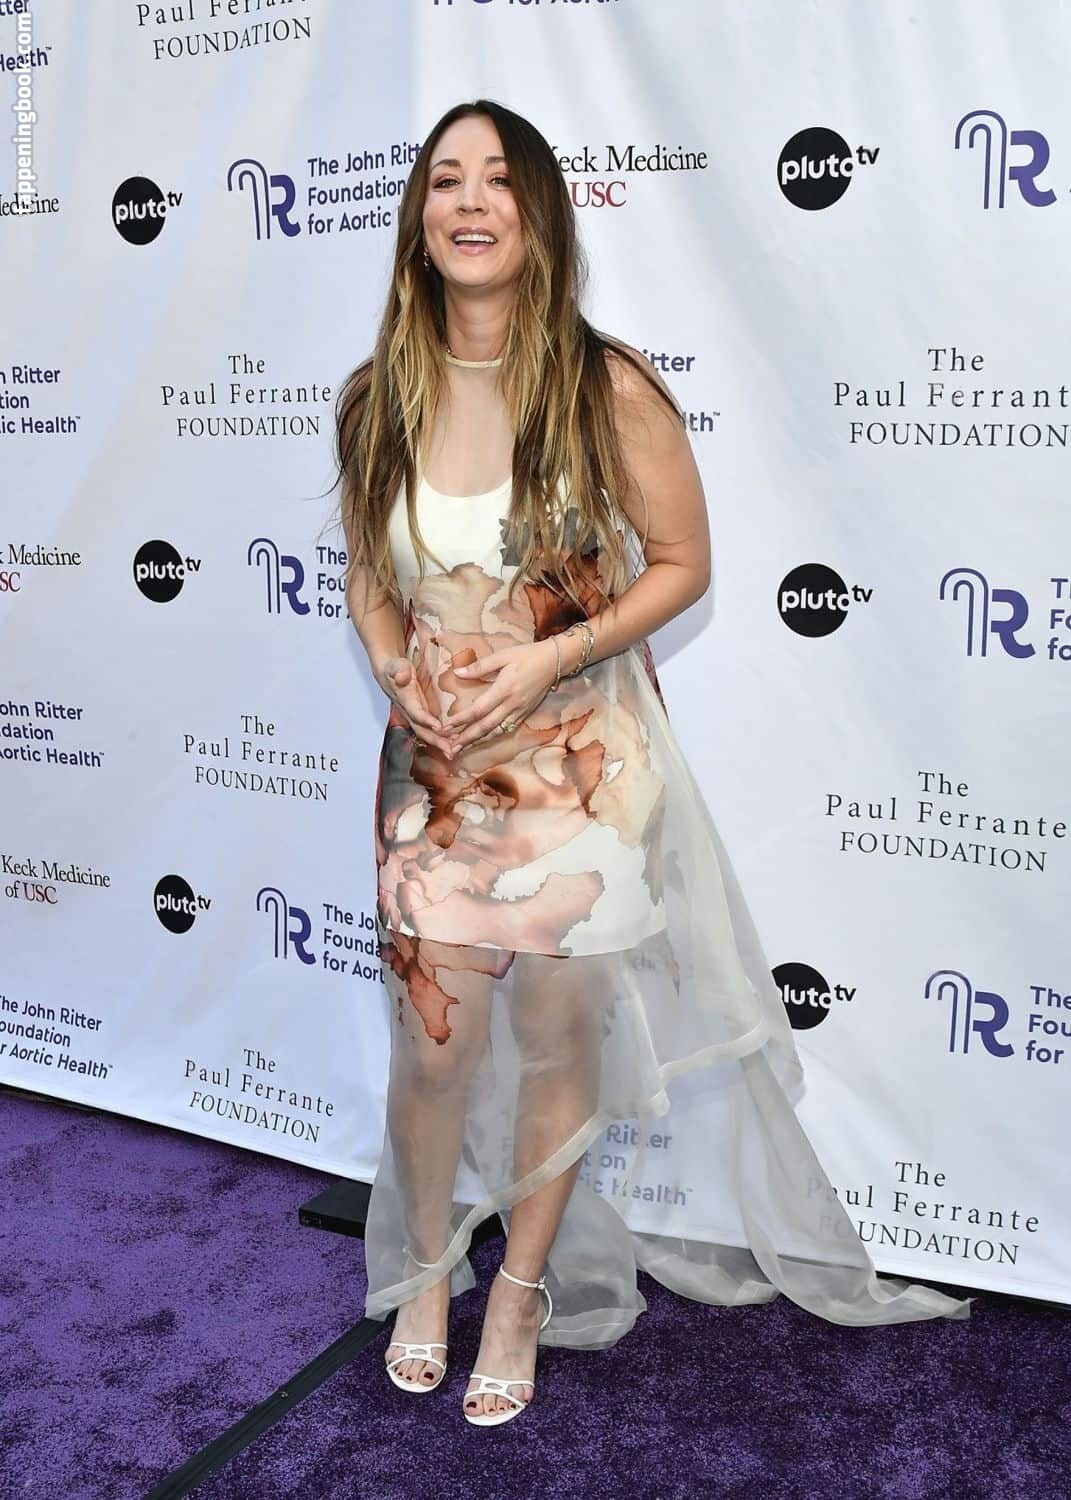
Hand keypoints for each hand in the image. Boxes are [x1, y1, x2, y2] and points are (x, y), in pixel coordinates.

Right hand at [376, 655, 456, 757]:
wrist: (388, 672)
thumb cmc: (394, 668)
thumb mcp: (395, 665)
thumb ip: (398, 670)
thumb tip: (401, 676)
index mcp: (405, 700)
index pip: (415, 713)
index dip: (426, 721)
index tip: (439, 727)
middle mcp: (409, 712)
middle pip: (421, 730)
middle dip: (436, 741)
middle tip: (451, 750)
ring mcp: (414, 716)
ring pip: (426, 733)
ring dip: (440, 744)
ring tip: (455, 751)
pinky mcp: (420, 716)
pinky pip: (430, 730)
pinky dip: (441, 738)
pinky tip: (453, 743)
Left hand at [444, 639, 558, 749]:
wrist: (554, 662)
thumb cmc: (527, 655)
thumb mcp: (502, 656)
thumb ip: (479, 666)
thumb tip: (457, 672)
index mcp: (503, 690)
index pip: (478, 710)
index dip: (461, 720)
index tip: (446, 726)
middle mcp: (511, 705)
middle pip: (485, 726)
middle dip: (466, 738)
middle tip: (450, 748)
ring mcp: (519, 712)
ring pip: (496, 732)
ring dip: (478, 742)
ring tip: (462, 749)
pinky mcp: (525, 714)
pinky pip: (507, 729)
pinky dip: (493, 737)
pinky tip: (483, 740)